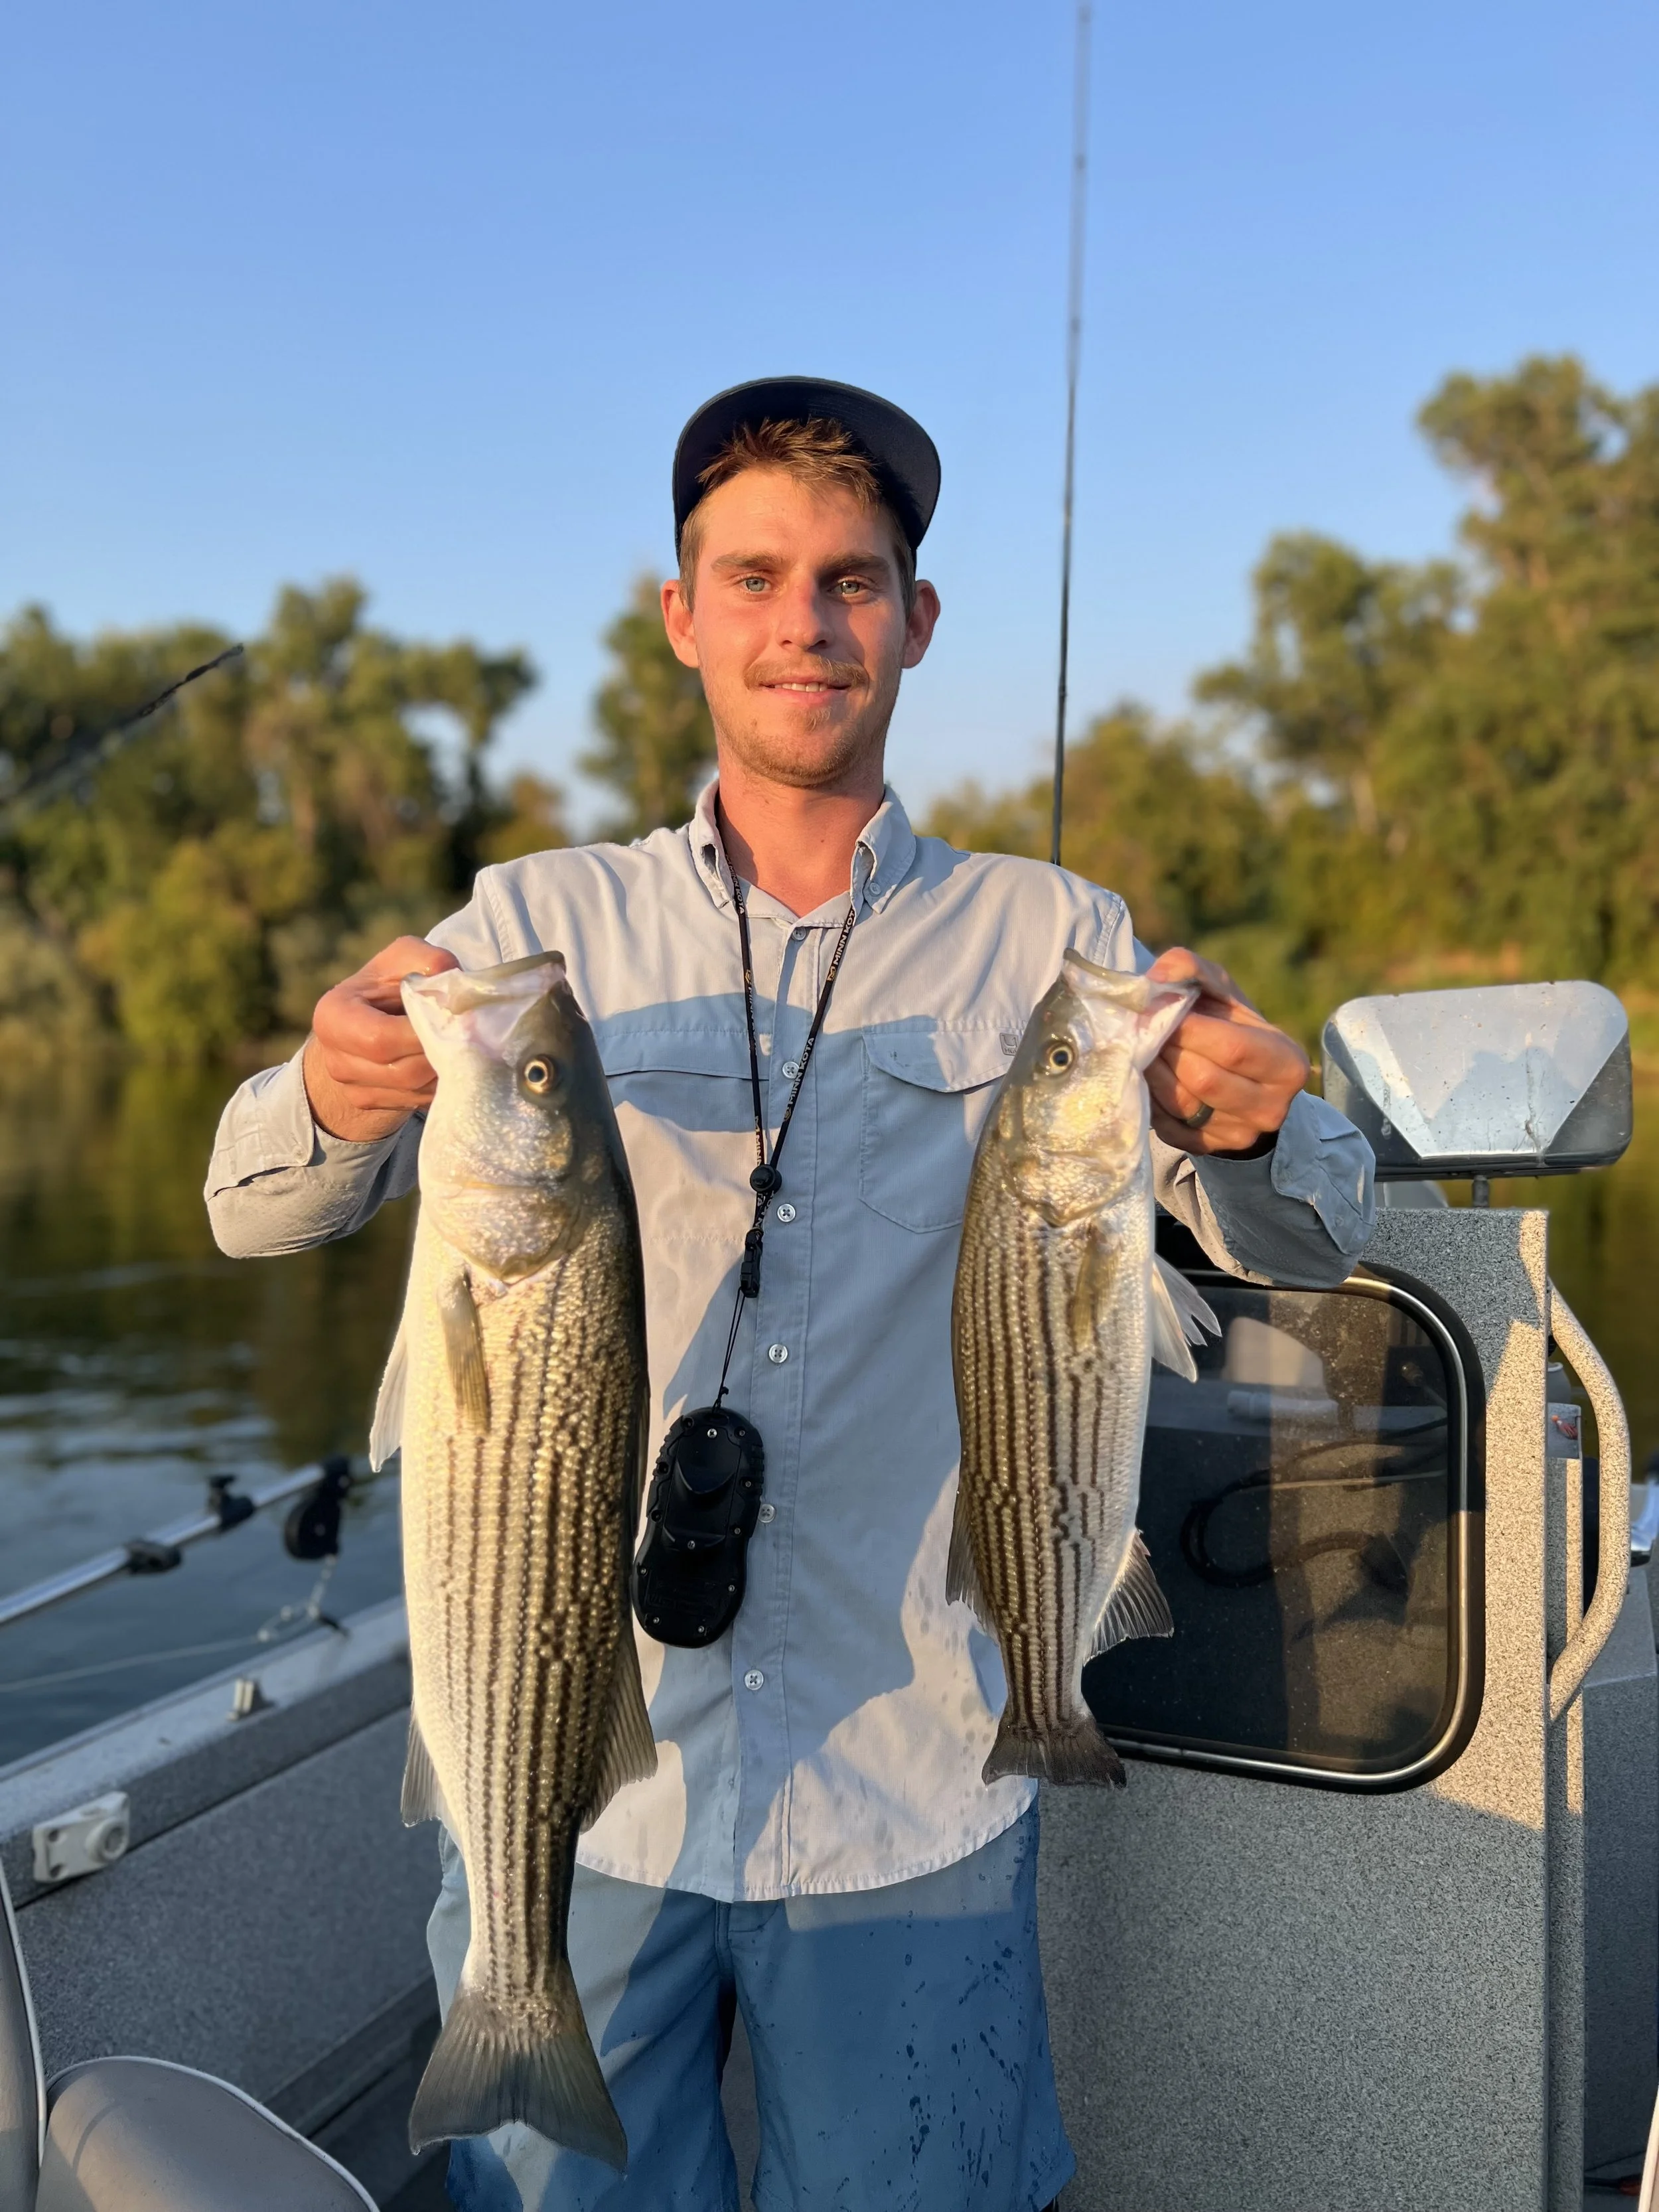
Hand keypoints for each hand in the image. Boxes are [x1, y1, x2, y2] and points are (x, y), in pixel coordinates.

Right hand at [303, 936, 460, 1142]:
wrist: (368, 1019)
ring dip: (447, 1072)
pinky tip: (451, 1064)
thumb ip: (429, 962)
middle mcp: (335, 1059)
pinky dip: (441, 1085)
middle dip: (442, 1054)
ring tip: (466, 1049)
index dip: (422, 1034)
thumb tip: (454, 984)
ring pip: (415, 1091)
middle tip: (472, 1038)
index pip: (380, 1039)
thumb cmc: (388, 984)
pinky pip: (417, 1102)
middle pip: (403, 1071)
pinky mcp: (371, 1104)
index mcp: (333, 1016)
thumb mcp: (404, 960)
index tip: (453, 1021)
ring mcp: (351, 1088)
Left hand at [1143, 947, 1309, 1156]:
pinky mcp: (1207, 1149)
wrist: (1240, 1081)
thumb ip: (1193, 971)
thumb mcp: (1222, 993)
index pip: (1232, 1048)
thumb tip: (1157, 978)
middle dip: (1165, 1049)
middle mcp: (1270, 1107)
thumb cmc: (1230, 1028)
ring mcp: (1239, 1135)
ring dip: (1151, 1071)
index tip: (1156, 1008)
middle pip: (1203, 1078)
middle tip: (1140, 1028)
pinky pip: (1166, 1124)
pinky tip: (1145, 1075)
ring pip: (1181, 1103)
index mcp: (1286, 1064)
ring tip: (1139, 1047)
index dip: (1189, 1028)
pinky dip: (1149, 1096)